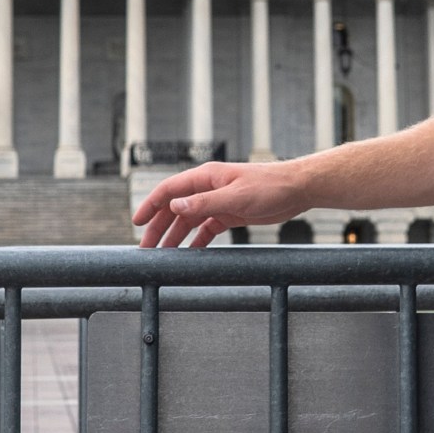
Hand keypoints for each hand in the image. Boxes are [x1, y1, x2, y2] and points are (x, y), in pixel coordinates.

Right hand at [132, 161, 310, 246]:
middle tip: (146, 248)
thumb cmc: (269, 186)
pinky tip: (189, 253)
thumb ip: (204, 203)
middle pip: (176, 209)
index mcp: (206, 177)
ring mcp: (218, 201)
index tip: (137, 222)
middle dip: (159, 227)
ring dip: (176, 236)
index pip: (169, 190)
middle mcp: (208, 188)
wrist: (296, 189)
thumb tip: (174, 207)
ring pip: (189, 220)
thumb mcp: (235, 196)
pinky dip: (196, 240)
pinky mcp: (229, 214)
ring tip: (163, 255)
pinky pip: (206, 229)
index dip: (150, 205)